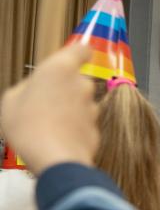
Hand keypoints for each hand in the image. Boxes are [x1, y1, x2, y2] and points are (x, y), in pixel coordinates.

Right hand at [0, 44, 97, 174]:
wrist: (55, 159)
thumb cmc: (28, 127)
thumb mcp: (11, 100)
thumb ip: (28, 86)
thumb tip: (36, 88)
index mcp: (60, 68)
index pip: (81, 49)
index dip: (77, 53)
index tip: (72, 57)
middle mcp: (82, 84)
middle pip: (77, 79)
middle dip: (64, 88)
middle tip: (43, 102)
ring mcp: (92, 107)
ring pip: (81, 102)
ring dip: (70, 109)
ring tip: (48, 124)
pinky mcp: (96, 127)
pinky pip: (84, 122)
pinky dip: (75, 127)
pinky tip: (58, 137)